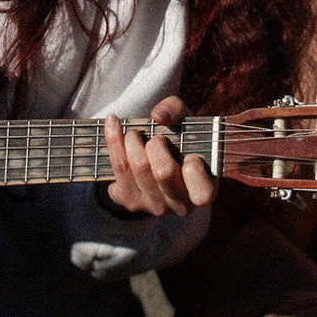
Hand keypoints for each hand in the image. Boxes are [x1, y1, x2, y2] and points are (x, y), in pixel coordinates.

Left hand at [102, 96, 216, 216]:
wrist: (159, 160)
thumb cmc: (180, 141)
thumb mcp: (185, 122)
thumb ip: (177, 110)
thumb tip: (158, 116)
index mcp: (203, 190)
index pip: (202, 192)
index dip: (194, 170)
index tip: (190, 154)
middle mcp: (180, 204)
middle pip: (162, 172)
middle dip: (156, 145)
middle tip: (156, 137)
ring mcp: (155, 206)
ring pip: (136, 169)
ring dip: (131, 141)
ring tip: (133, 132)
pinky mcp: (131, 202)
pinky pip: (117, 172)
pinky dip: (114, 145)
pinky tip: (115, 133)